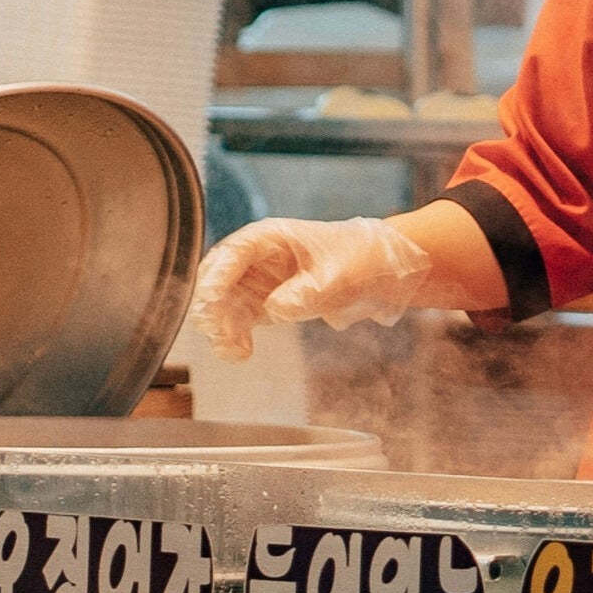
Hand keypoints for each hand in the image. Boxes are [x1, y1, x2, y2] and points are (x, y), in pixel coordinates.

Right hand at [191, 216, 437, 360]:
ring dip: (219, 328)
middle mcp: (255, 258)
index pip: (232, 253)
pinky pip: (235, 321)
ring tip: (235, 352)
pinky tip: (240, 354)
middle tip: (220, 334)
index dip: (217, 276)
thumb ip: (310, 290)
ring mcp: (255, 282)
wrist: (381, 272)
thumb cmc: (362, 259)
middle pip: (215, 278)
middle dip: (211, 306)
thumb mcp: (343, 273)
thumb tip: (276, 308)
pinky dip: (231, 337)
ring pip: (220, 305)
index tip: (212, 301)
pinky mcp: (261, 305)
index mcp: (271, 238)